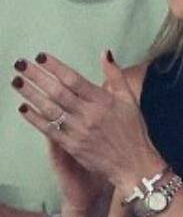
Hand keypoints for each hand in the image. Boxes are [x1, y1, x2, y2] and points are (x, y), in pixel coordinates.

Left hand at [14, 52, 159, 201]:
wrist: (132, 163)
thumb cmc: (132, 130)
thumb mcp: (130, 99)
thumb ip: (116, 75)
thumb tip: (105, 53)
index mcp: (103, 101)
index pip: (75, 80)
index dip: (56, 67)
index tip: (41, 56)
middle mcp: (89, 114)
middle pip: (58, 92)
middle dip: (37, 76)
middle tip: (20, 64)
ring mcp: (78, 130)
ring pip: (50, 109)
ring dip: (31, 94)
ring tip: (17, 81)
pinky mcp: (71, 145)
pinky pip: (49, 129)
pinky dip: (34, 118)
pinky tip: (23, 107)